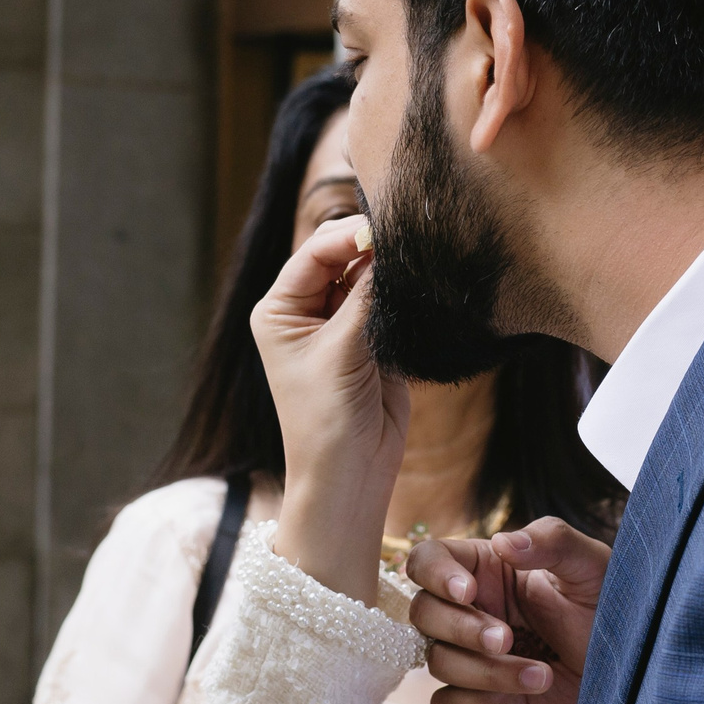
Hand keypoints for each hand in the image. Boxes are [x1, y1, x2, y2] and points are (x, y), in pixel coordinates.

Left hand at [253, 215, 409, 604]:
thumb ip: (365, 294)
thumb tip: (389, 242)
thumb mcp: (341, 350)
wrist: (350, 475)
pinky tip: (424, 288)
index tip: (387, 229)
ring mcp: (341, 325)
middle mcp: (306, 312)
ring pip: (371, 277)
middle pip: (343, 258)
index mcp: (279, 309)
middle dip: (373, 248)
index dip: (350, 236)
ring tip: (420, 265)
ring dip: (392, 271)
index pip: (315, 252)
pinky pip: (391, 302)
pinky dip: (406, 294)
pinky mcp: (373, 341)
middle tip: (410, 241)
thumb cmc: (327, 420)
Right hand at [406, 518, 608, 703]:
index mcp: (487, 573)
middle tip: (508, 637)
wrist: (636, 681)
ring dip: (487, 670)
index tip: (466, 590)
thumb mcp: (593, 567)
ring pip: (437, 661)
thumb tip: (502, 541)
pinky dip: (475, 701)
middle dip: (460, 627)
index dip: (434, 573)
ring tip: (544, 674)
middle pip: (422, 613)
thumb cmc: (613, 615)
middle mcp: (470, 615)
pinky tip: (523, 694)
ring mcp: (471, 663)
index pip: (428, 561)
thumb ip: (552, 541)